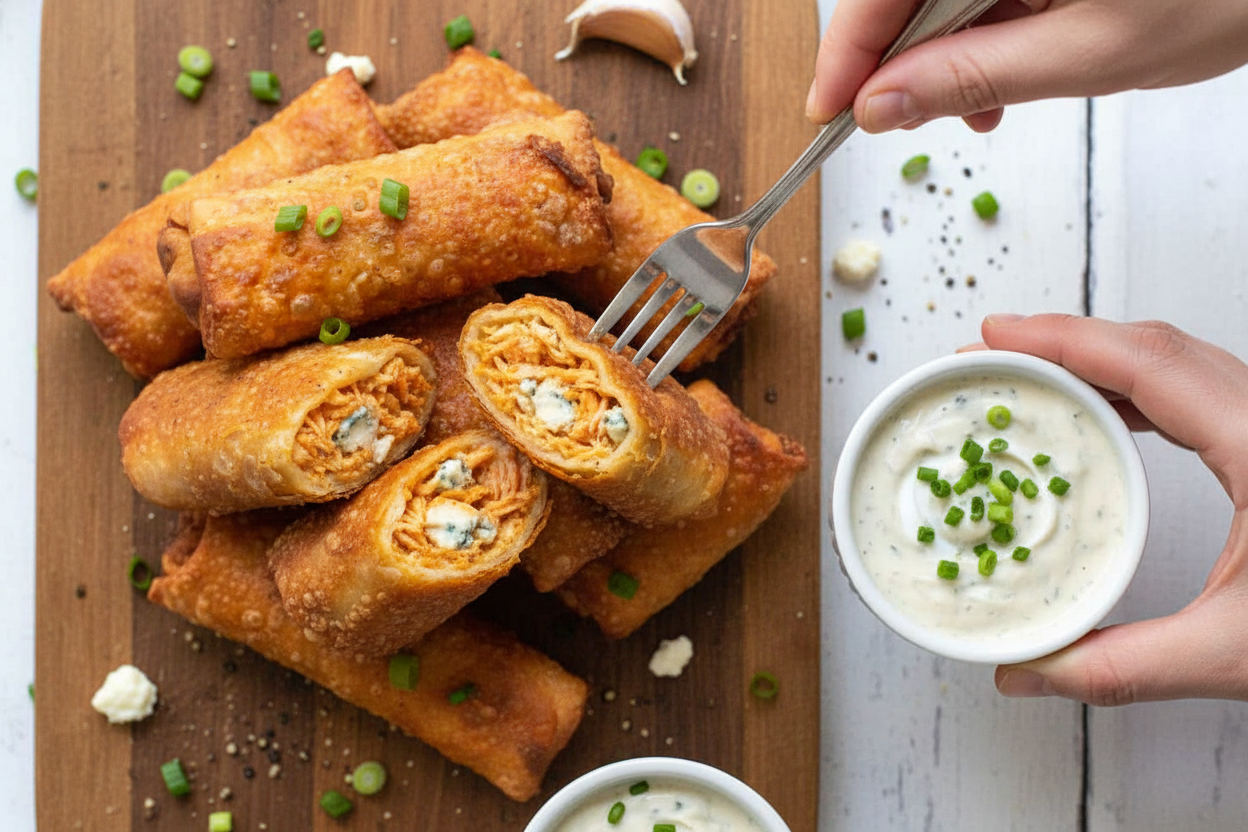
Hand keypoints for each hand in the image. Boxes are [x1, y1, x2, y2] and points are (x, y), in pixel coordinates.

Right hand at [807, 0, 1247, 132]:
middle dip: (893, 57)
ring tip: (971, 110)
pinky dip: (977, 32)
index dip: (848, 51)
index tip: (830, 111)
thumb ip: (971, 76)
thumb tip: (881, 104)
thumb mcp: (1087, 52)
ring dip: (938, 52)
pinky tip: (996, 74)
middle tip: (892, 121)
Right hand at [975, 314, 1247, 703]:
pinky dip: (1138, 388)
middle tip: (993, 356)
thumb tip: (1025, 674)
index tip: (996, 337)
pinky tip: (1107, 414)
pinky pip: (1199, 390)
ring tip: (1035, 378)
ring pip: (1181, 362)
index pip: (1150, 364)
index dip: (1064, 340)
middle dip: (1068, 342)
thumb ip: (1123, 666)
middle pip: (1159, 346)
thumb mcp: (1238, 652)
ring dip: (1102, 360)